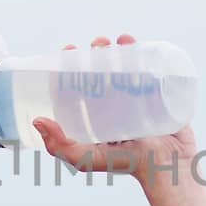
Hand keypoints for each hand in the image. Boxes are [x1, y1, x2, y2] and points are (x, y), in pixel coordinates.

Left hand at [33, 32, 197, 188]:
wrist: (169, 165)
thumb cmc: (128, 164)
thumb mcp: (87, 158)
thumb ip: (60, 146)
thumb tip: (36, 120)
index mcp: (95, 117)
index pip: (79, 85)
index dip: (71, 66)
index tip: (69, 50)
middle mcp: (114, 106)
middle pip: (101, 71)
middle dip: (96, 52)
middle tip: (96, 43)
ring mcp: (137, 99)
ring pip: (123, 66)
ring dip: (116, 48)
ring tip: (115, 40)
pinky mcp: (157, 94)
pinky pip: (147, 67)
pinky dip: (140, 51)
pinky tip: (132, 41)